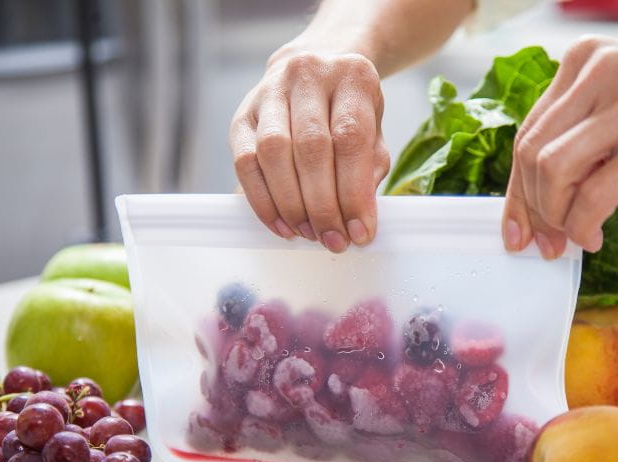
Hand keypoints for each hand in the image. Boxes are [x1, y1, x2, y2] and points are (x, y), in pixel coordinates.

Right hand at [229, 49, 389, 251]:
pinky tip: (280, 224)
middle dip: (322, 205)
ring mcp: (269, 92)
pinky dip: (262, 200)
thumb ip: (369, 172)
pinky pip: (245, 161)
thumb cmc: (349, 109)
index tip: (360, 232)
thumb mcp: (374, 132)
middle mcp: (308, 75)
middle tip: (332, 240)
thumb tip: (358, 221)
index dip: (354, 192)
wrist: (316, 66)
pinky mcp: (242, 114)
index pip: (350, 138)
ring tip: (307, 233)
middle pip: (310, 147)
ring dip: (290, 204)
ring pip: (273, 152)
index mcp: (352, 77)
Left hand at [502, 36, 617, 257]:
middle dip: (532, 211)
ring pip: (554, 172)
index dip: (515, 193)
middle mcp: (602, 71)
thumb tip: (532, 206)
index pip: (526, 135)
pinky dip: (583, 225)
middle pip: (532, 155)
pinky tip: (593, 235)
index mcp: (584, 61)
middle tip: (547, 242)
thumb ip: (577, 144)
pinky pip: (595, 194)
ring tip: (574, 236)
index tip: (516, 230)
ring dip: (556, 219)